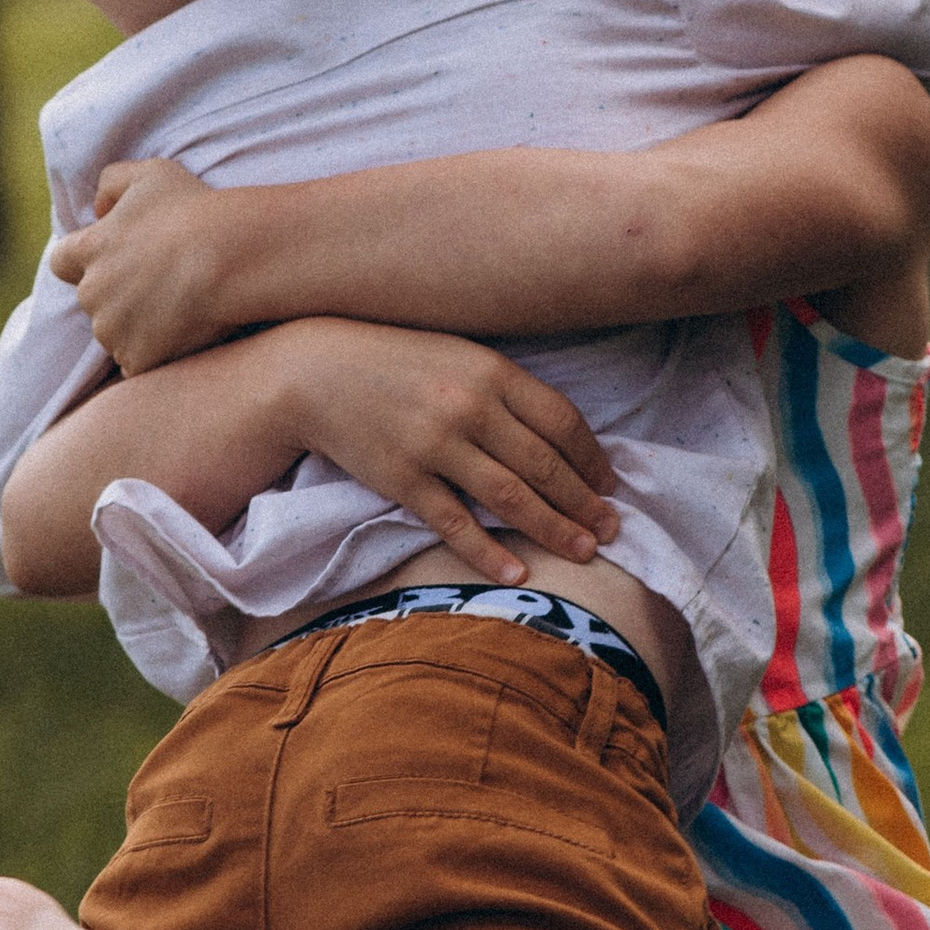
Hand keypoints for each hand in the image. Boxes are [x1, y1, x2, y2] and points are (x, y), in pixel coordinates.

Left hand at [53, 154, 252, 372]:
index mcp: (89, 250)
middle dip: (116, 296)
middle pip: (93, 301)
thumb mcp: (149, 172)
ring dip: (135, 327)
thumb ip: (111, 183)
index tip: (113, 261)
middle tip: (158, 285)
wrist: (227, 258)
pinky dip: (152, 355)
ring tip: (175, 311)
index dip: (84, 262)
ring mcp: (112, 330)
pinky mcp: (136, 359)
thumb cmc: (192, 210)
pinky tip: (179, 338)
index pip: (61, 262)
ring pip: (114, 335)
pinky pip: (136, 364)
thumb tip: (98, 209)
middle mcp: (92, 293)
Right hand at [270, 319, 620, 578]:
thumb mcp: (459, 356)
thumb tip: (559, 438)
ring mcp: (434, 445)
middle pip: (544, 464)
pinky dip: (488, 552)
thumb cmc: (397, 363)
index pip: (561, 421)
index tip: (610, 486)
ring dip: (553, 528)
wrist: (317, 370)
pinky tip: (517, 572)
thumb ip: (505, 390)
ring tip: (585, 552)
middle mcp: (469, 408)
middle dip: (584, 502)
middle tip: (612, 530)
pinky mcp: (402, 478)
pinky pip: (455, 523)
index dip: (592, 459)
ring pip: (509, 496)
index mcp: (491, 372)